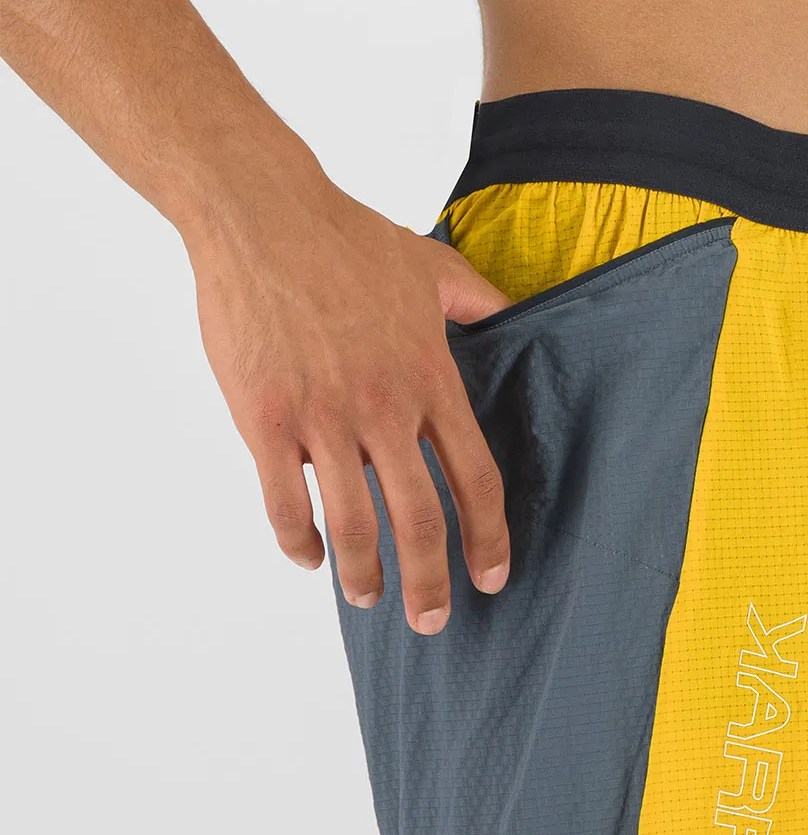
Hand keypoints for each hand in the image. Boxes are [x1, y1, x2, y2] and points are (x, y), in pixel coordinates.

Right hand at [188, 164, 511, 634]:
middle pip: (419, 518)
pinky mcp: (265, 418)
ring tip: (367, 599)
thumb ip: (478, 300)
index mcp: (429, 377)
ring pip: (352, 523)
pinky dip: (297, 541)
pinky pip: (283, 502)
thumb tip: (517, 314)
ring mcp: (323, 417)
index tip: (491, 575)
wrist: (262, 215)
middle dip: (429, 581)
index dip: (487, 535)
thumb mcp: (429, 264)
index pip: (474, 476)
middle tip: (432, 619)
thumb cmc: (346, 238)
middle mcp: (384, 407)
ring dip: (362, 574)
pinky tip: (306, 555)